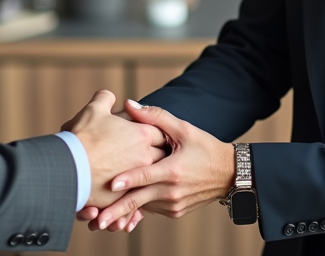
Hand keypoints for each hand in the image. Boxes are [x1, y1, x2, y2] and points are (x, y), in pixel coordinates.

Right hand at [61, 90, 168, 208]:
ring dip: (147, 177)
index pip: (161, 132)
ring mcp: (138, 179)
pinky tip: (125, 193)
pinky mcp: (125, 197)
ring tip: (140, 176)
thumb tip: (108, 97)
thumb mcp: (94, 110)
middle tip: (150, 155)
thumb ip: (105, 99)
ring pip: (151, 179)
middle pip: (162, 157)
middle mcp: (145, 157)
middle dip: (157, 156)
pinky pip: (137, 197)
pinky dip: (133, 194)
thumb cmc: (82, 137)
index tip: (153, 134)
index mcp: (142, 134)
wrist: (68, 166)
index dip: (157, 132)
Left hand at [84, 99, 234, 230]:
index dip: (127, 180)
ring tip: (100, 218)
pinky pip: (152, 210)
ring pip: (143, 207)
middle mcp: (172, 191)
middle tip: (96, 219)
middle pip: (139, 201)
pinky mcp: (176, 212)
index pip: (145, 176)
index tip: (109, 185)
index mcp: (173, 170)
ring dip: (123, 212)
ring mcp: (174, 204)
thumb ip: (155, 117)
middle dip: (116, 211)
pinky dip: (137, 211)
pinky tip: (120, 213)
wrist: (229, 174)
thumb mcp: (184, 129)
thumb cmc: (206, 147)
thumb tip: (130, 104)